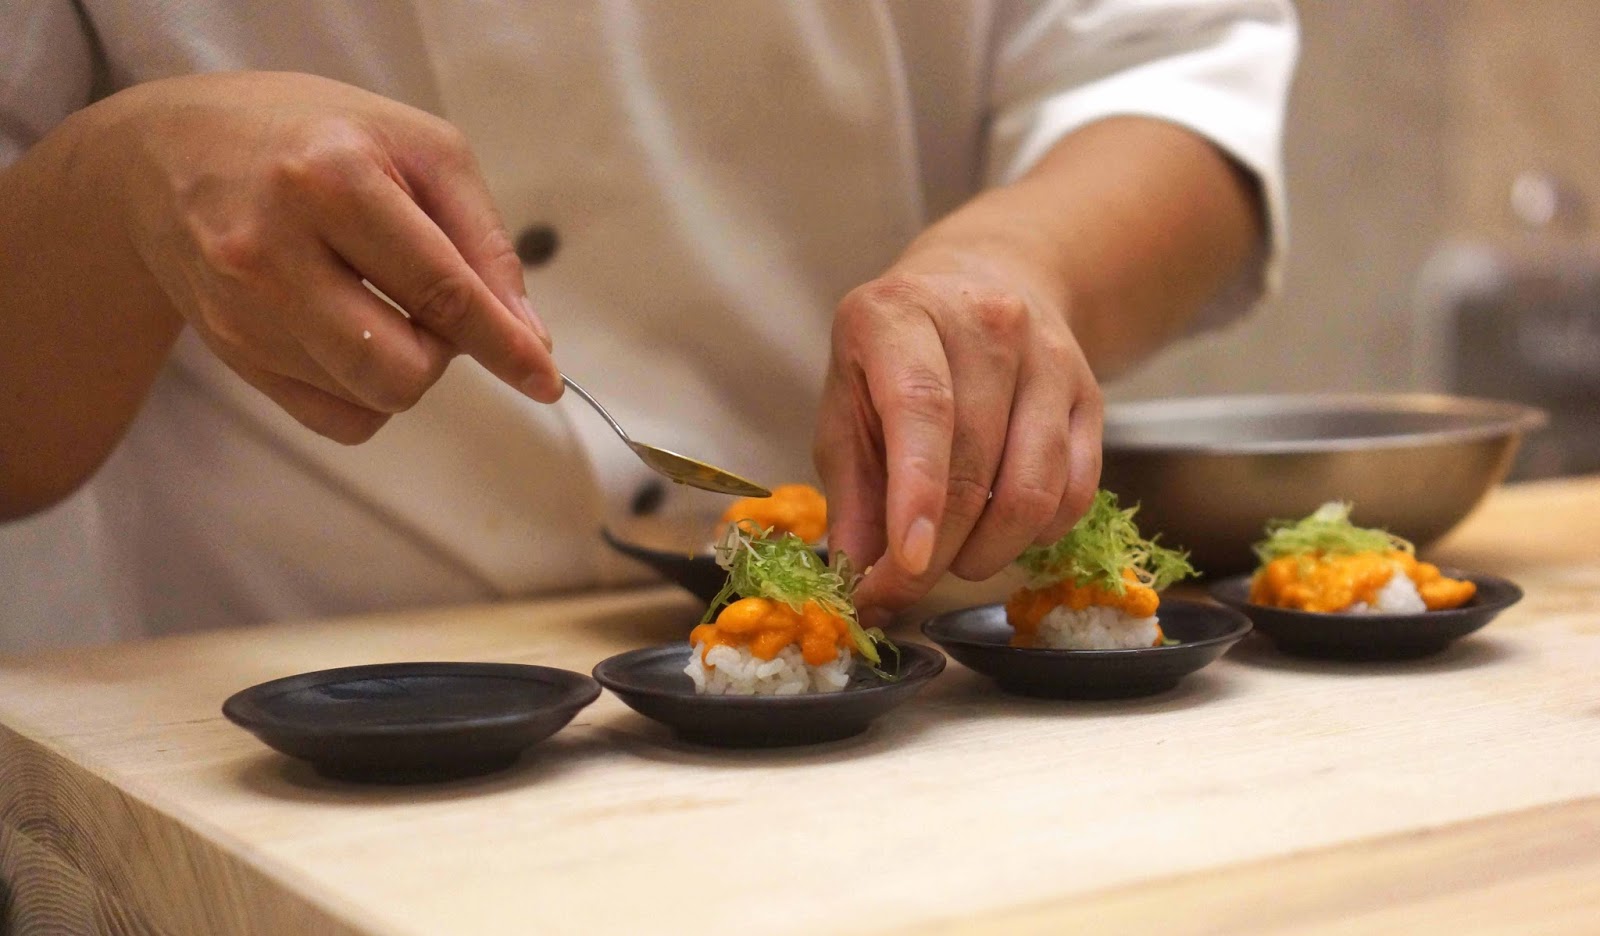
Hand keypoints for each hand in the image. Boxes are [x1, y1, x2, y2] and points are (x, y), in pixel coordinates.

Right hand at [106, 72, 559, 442]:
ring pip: (371, 399)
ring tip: (384, 302)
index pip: (440, 291)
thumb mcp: (419, 149)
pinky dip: (367, 393)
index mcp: (331, 179)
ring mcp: (240, 310)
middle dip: (444, 352)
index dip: (503, 344)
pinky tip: (352, 335)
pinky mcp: (229, 352)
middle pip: (401, 369)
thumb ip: (483, 241)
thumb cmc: (317, 138)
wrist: (169, 153)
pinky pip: (334, 420)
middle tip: (435, 302)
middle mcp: (272, 250)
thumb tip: (528, 338)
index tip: (545, 379)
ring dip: (405, 367)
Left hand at [813, 249, 1101, 612]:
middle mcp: (987, 325)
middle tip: (902, 592)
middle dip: (939, 549)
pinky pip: (1075, 493)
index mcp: (903, 315)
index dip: (916, 495)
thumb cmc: (898, 356)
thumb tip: (857, 577)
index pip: (922, 408)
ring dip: (988, 552)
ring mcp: (1049, 358)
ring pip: (1033, 488)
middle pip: (975, 463)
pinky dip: (1035, 536)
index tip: (907, 564)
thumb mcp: (847, 404)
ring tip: (951, 561)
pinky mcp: (1091, 395)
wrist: (985, 284)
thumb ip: (850, 492)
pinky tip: (999, 535)